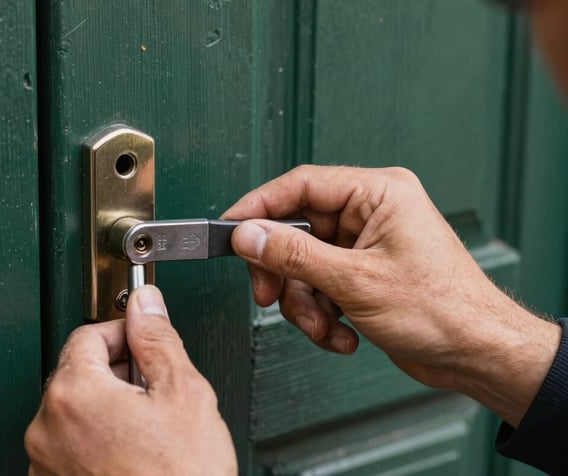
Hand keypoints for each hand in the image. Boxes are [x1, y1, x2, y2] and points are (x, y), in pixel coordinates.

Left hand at [24, 285, 236, 475]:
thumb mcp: (183, 393)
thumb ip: (157, 339)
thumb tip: (146, 305)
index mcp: (73, 394)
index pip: (88, 334)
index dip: (124, 334)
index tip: (145, 345)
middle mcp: (46, 428)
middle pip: (78, 372)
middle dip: (117, 374)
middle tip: (155, 393)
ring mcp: (45, 463)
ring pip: (75, 411)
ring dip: (107, 408)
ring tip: (147, 431)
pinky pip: (70, 446)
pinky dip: (96, 440)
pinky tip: (131, 455)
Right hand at [223, 165, 559, 425]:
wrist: (478, 354)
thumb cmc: (442, 309)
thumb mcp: (355, 281)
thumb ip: (293, 254)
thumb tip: (247, 234)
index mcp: (378, 193)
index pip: (300, 186)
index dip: (258, 207)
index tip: (230, 230)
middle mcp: (370, 213)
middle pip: (296, 230)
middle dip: (283, 271)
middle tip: (269, 295)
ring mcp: (365, 245)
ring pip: (304, 265)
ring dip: (304, 303)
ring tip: (323, 327)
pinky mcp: (363, 274)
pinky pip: (320, 286)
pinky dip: (323, 315)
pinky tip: (342, 335)